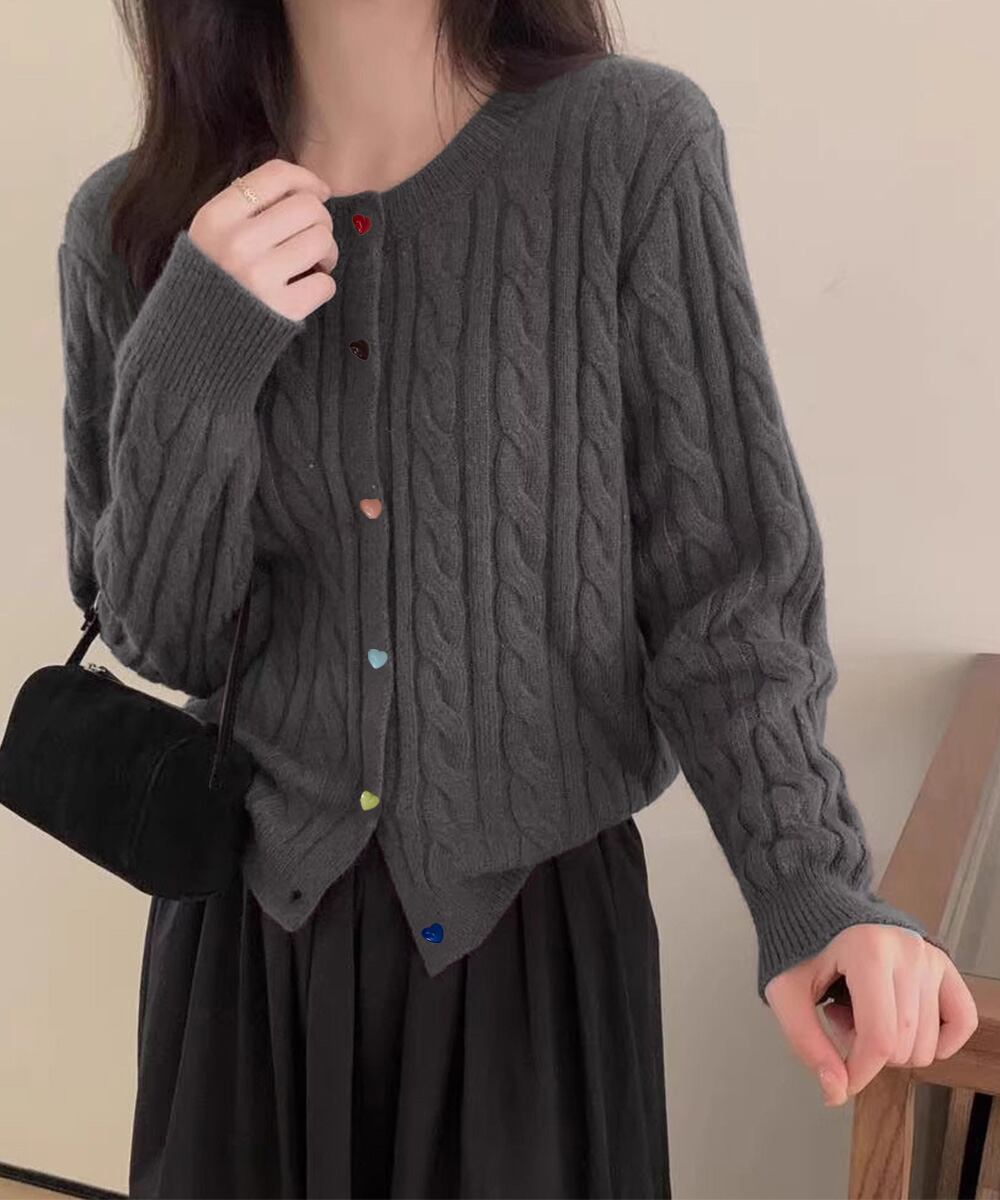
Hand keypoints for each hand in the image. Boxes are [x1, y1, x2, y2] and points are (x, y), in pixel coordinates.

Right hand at [189, 158, 338, 322]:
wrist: (198, 336)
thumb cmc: (216, 277)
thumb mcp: (214, 232)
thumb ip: (250, 205)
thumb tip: (310, 188)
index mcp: (217, 216)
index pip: (276, 175)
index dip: (307, 180)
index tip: (318, 193)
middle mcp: (238, 242)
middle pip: (309, 208)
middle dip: (320, 221)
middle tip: (311, 238)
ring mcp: (261, 277)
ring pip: (323, 241)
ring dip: (326, 252)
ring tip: (311, 264)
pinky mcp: (283, 309)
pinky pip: (326, 284)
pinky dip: (321, 286)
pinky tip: (303, 290)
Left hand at [764, 924, 978, 1106]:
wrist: (815, 903)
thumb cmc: (799, 947)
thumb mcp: (785, 991)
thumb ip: (806, 1043)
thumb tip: (836, 1092)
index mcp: (867, 951)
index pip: (879, 1039)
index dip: (859, 1073)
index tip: (841, 1081)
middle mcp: (908, 951)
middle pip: (904, 1046)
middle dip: (870, 1053)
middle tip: (842, 1019)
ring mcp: (929, 956)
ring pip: (928, 1044)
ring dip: (894, 1045)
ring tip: (862, 1011)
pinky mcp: (943, 963)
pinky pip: (962, 1021)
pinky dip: (939, 1040)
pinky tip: (905, 1027)